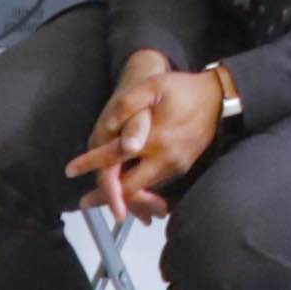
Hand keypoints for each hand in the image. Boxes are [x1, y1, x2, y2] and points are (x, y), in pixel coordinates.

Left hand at [65, 62, 224, 220]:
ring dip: (122, 196)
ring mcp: (175, 167)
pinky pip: (156, 187)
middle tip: (83, 201)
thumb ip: (128, 105)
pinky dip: (139, 193)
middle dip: (106, 196)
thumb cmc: (183, 89)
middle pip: (129, 187)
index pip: (115, 157)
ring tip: (99, 200)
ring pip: (143, 190)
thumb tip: (109, 128)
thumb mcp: (153, 87)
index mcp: (155, 139)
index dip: (91, 164)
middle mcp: (165, 159)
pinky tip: (125, 194)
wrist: (220, 100)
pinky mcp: (182, 169)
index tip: (70, 170)